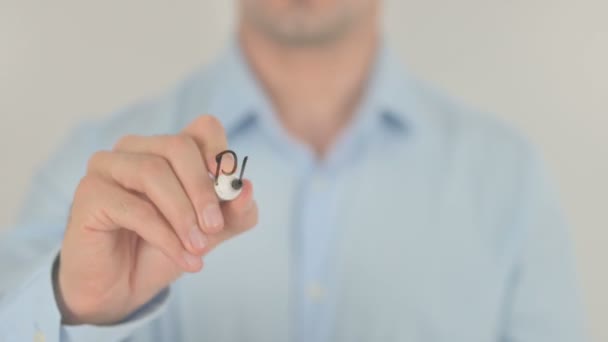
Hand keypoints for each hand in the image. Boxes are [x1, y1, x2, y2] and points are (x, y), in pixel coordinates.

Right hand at [54, 115, 257, 324]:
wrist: (122, 287)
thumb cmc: (163, 249)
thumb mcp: (210, 232)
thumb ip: (234, 212)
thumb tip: (247, 188)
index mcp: (168, 149)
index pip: (203, 128)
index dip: (221, 151)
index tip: (231, 185)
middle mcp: (136, 149)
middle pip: (178, 147)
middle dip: (203, 189)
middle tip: (215, 227)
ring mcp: (107, 166)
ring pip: (153, 172)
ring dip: (183, 215)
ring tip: (199, 249)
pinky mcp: (89, 193)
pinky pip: (133, 207)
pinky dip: (165, 235)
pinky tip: (184, 258)